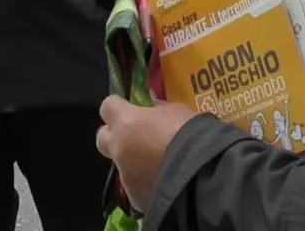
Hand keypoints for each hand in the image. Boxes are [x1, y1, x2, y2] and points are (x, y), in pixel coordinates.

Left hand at [96, 96, 197, 212]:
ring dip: (135, 162)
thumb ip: (159, 110)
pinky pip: (136, 186)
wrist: (202, 176)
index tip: (130, 107)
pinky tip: (165, 183)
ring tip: (159, 165)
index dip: (118, 106)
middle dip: (115, 135)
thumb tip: (153, 107)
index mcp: (126, 122)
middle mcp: (119, 148)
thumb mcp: (177, 112)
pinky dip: (146, 183)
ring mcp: (125, 175)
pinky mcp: (135, 198)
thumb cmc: (191, 135)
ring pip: (122, 165)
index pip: (107, 106)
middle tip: (135, 136)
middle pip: (102, 138)